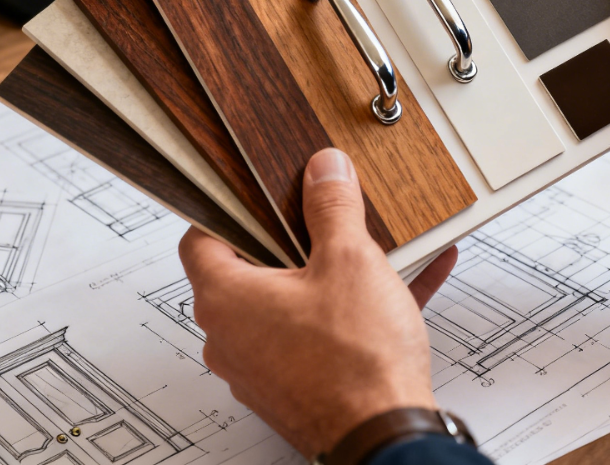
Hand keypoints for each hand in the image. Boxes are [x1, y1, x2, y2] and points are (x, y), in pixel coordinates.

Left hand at [179, 149, 454, 457]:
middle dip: (292, 235)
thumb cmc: (356, 365)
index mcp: (227, 299)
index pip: (200, 237)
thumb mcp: (349, 259)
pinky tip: (409, 276)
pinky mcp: (299, 383)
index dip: (227, 206)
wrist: (387, 438)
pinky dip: (356, 303)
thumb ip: (332, 207)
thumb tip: (324, 171)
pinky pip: (323, 328)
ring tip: (373, 243)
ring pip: (292, 299)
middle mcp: (233, 337)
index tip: (253, 190)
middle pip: (251, 266)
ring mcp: (264, 365)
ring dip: (330, 269)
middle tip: (322, 210)